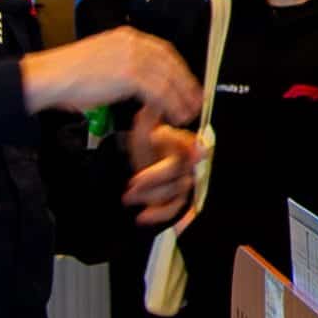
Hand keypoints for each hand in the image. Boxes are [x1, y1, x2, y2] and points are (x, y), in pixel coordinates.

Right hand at [19, 27, 199, 124]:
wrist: (50, 77)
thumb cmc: (67, 76)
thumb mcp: (100, 61)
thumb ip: (122, 67)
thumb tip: (139, 84)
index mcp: (126, 37)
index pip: (163, 50)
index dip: (178, 68)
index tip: (186, 82)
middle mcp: (132, 43)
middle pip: (170, 62)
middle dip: (186, 83)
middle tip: (195, 99)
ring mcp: (132, 57)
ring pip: (168, 78)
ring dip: (181, 98)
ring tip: (187, 113)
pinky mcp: (130, 75)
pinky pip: (159, 91)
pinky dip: (169, 105)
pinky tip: (172, 115)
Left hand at [123, 113, 202, 227]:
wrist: (141, 161)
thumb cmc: (147, 143)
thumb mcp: (145, 127)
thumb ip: (151, 116)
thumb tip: (154, 101)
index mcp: (183, 143)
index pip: (188, 147)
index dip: (184, 150)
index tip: (166, 156)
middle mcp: (187, 163)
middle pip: (180, 174)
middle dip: (155, 179)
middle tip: (134, 182)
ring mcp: (183, 181)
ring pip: (176, 192)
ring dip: (151, 196)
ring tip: (129, 195)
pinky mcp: (176, 198)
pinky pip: (175, 208)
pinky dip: (160, 214)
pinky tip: (143, 215)